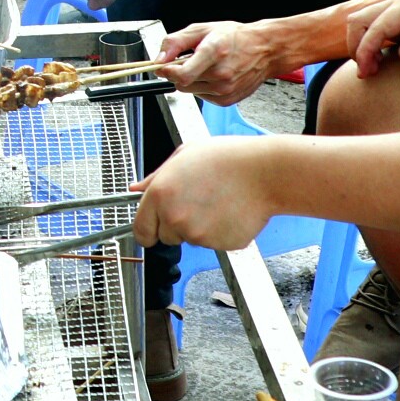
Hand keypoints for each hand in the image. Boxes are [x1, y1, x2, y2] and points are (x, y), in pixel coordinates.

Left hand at [132, 137, 272, 255]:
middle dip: (176, 226)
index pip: (141, 230)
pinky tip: (229, 211)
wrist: (264, 173)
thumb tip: (136, 188)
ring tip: (217, 202)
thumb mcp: (184, 155)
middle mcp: (175, 218)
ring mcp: (198, 235)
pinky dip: (220, 233)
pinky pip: (213, 243)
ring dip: (200, 227)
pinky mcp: (220, 245)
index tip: (152, 231)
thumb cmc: (226, 158)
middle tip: (197, 203)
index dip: (147, 231)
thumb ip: (155, 176)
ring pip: (191, 239)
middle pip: (166, 237)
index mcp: (160, 195)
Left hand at [164, 19, 279, 107]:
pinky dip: (202, 87)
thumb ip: (175, 42)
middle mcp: (221, 74)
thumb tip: (159, 58)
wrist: (265, 50)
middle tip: (188, 60)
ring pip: (190, 91)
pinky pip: (202, 96)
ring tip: (205, 66)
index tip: (162, 66)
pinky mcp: (227, 100)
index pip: (182, 74)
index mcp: (214, 52)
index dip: (167, 71)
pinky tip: (213, 75)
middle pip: (182, 83)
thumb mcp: (201, 29)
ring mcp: (225, 89)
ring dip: (190, 80)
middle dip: (178, 72)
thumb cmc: (235, 37)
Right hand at [349, 0, 399, 78]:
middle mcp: (397, 5)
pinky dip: (366, 47)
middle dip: (357, 47)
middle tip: (367, 73)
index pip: (375, 25)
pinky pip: (370, 32)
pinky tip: (377, 64)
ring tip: (370, 70)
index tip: (367, 72)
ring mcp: (395, 13)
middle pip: (358, 21)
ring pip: (360, 25)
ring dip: (359, 47)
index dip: (366, 49)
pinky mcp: (396, 24)